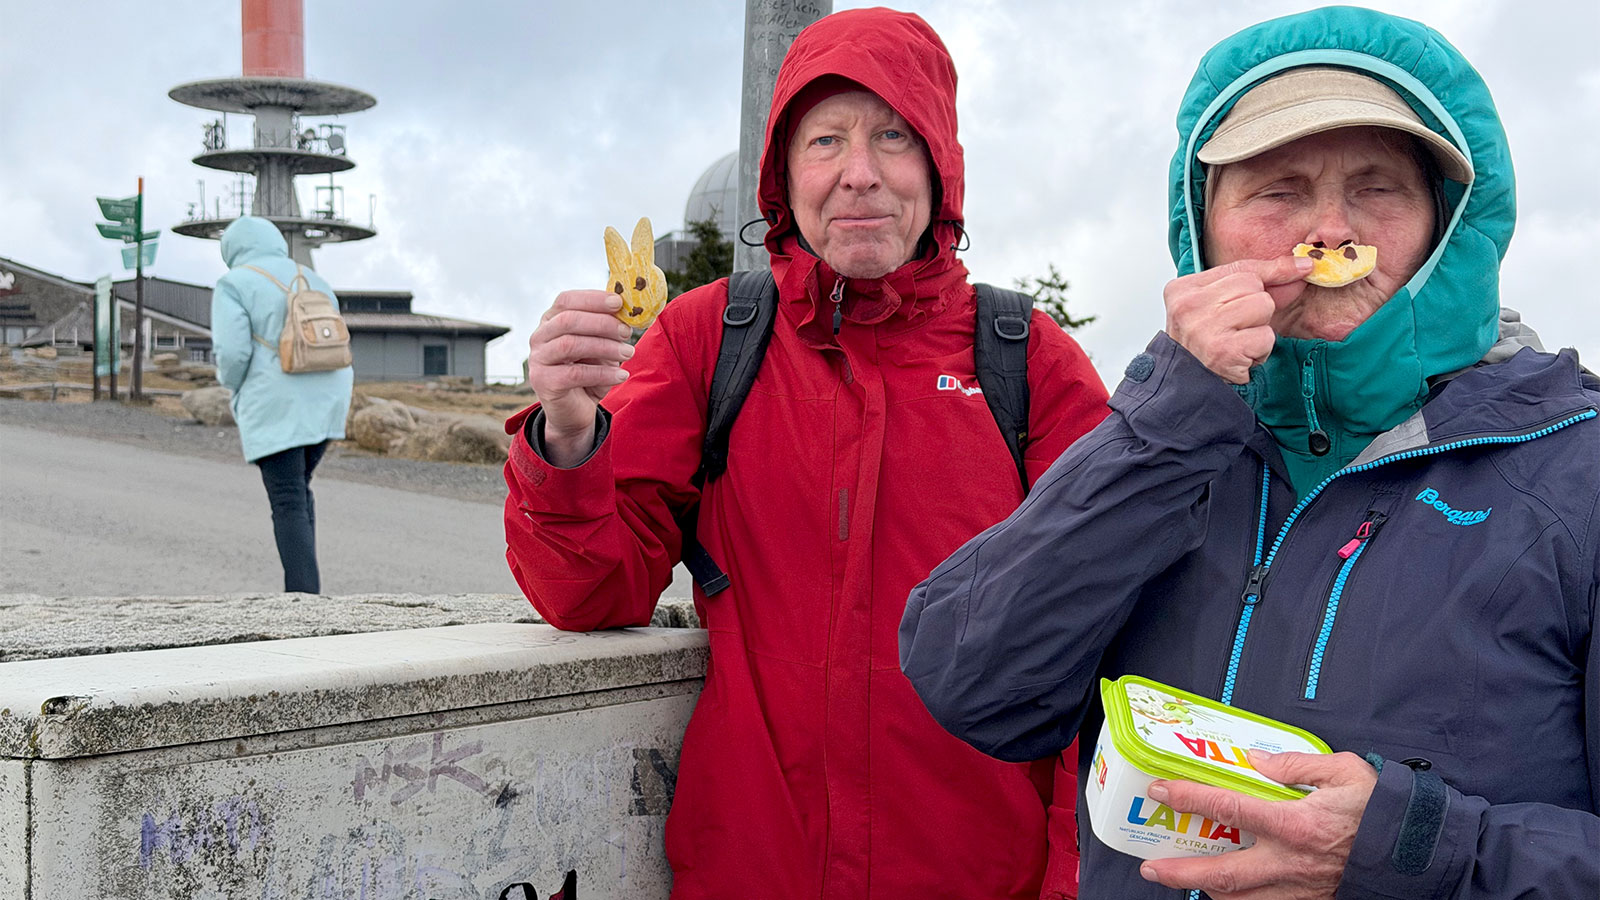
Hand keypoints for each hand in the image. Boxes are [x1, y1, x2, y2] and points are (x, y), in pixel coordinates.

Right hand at [526, 289, 634, 465]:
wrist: (575, 410)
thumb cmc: (589, 371)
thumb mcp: (600, 345)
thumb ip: (607, 328)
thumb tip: (629, 312)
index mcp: (551, 321)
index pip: (566, 300)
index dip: (592, 299)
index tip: (619, 302)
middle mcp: (539, 337)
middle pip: (568, 320)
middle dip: (601, 323)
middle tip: (627, 332)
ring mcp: (538, 359)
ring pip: (570, 345)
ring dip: (604, 347)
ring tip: (629, 353)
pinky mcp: (544, 382)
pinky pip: (575, 374)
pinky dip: (602, 373)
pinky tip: (621, 375)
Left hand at [1138, 750, 1377, 899]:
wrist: (1421, 857)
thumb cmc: (1385, 813)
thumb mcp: (1346, 772)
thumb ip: (1296, 763)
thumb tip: (1256, 760)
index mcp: (1297, 824)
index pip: (1229, 807)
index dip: (1190, 797)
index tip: (1161, 790)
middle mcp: (1291, 863)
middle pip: (1222, 873)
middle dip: (1180, 871)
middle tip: (1149, 868)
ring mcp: (1299, 890)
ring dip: (1205, 890)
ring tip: (1182, 877)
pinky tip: (1225, 892)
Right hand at [1163, 257, 1310, 383]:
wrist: (1190, 387)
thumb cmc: (1207, 347)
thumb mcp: (1220, 308)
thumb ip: (1259, 286)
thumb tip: (1302, 267)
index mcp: (1182, 290)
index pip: (1240, 268)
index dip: (1274, 270)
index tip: (1301, 267)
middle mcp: (1188, 306)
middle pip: (1254, 285)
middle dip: (1257, 308)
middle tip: (1236, 330)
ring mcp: (1204, 328)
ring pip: (1262, 306)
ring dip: (1260, 328)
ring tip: (1239, 343)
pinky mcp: (1223, 351)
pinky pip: (1265, 336)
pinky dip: (1260, 350)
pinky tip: (1242, 358)